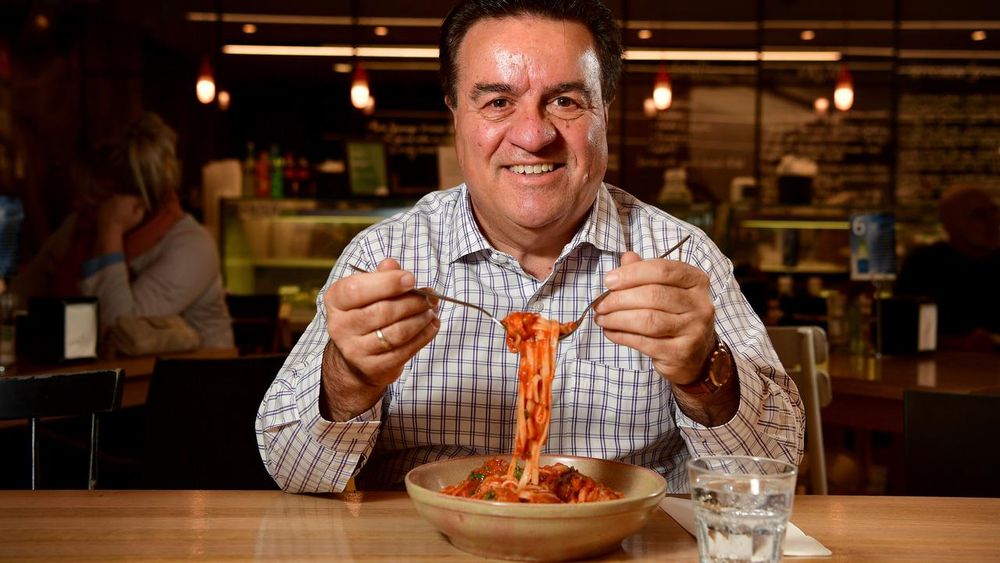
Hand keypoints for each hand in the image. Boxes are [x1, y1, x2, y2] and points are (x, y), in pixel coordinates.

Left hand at [95, 195, 145, 253]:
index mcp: (127, 199)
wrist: (108, 229)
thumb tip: (143, 205)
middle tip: (134, 208)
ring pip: (118, 200)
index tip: (145, 205)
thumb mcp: (137, 218)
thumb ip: (142, 210)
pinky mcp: (102, 205)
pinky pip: (111, 204)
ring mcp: (109, 200)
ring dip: (122, 204)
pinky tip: (116, 214)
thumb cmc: (124, 224)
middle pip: (127, 198)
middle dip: (131, 202)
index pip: (137, 198)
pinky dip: (114, 207)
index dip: (142, 201)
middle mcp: (117, 197)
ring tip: (124, 211)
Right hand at [321, 259, 439, 418]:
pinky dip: (424, 336)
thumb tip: (391, 264)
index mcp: (336, 301)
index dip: (387, 283)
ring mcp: (355, 350)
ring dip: (421, 319)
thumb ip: (380, 276)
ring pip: (397, 332)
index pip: (358, 289)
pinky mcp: (373, 367)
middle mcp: (340, 326)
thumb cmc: (366, 314)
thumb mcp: (368, 292)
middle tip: (431, 296)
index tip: (411, 279)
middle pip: (383, 311)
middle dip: (413, 302)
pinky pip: (405, 350)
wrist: (355, 358)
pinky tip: (432, 325)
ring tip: (432, 309)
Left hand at [594, 251, 715, 385]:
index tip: (609, 281)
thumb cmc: (675, 315)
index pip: (663, 270)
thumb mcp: (665, 289)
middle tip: (600, 304)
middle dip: (620, 299)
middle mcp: (700, 304)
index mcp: (696, 281)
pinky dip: (622, 335)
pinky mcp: (681, 352)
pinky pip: (644, 342)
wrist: (695, 355)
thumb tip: (626, 257)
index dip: (632, 273)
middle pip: (653, 295)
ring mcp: (693, 330)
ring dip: (617, 318)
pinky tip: (610, 331)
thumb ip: (646, 272)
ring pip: (648, 320)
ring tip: (601, 318)